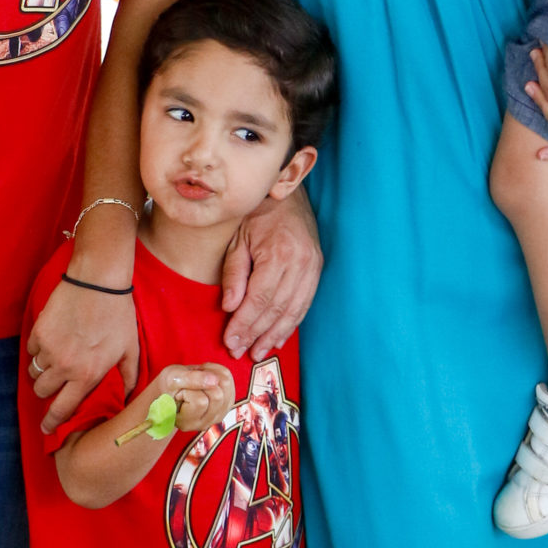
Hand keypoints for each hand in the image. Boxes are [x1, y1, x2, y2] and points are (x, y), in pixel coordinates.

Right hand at [29, 277, 138, 431]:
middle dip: (47, 392)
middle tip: (56, 384)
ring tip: (55, 362)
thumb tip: (128, 398)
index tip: (46, 429)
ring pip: (34, 373)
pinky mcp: (38, 332)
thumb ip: (129, 377)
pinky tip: (52, 342)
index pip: (63, 409)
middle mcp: (65, 367)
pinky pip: (31, 351)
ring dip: (42, 372)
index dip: (53, 422)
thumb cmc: (118, 314)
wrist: (98, 282)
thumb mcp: (130, 348)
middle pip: (42, 393)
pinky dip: (38, 351)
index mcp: (88, 375)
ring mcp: (49, 350)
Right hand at [154, 362, 237, 436]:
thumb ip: (190, 379)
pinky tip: (207, 377)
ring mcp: (217, 416)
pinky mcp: (226, 405)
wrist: (171, 390)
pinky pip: (230, 380)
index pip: (200, 401)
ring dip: (212, 374)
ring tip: (198, 378)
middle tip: (190, 381)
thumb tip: (214, 380)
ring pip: (226, 385)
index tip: (181, 390)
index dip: (190, 388)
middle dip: (203, 380)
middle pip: (217, 395)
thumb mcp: (172, 379)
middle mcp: (204, 423)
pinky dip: (218, 372)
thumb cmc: (167, 387)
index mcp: (186, 422)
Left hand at [221, 187, 321, 359]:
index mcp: (278, 253)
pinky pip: (305, 304)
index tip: (230, 341)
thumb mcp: (238, 240)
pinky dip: (291, 324)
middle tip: (240, 352)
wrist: (287, 195)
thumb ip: (234, 274)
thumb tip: (230, 307)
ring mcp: (312, 267)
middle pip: (277, 309)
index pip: (260, 299)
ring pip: (294, 311)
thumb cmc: (257, 216)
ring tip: (258, 352)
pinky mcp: (317, 270)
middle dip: (257, 334)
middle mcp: (300, 263)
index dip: (245, 324)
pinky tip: (278, 337)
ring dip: (275, 335)